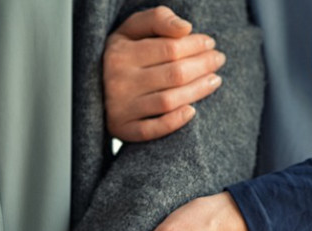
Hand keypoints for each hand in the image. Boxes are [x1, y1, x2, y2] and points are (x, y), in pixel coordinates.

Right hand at [104, 6, 226, 142]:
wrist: (93, 87)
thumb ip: (158, 19)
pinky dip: (174, 122)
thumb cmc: (121, 54)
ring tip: (214, 80)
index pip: (169, 48)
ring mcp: (120, 108)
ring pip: (168, 101)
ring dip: (198, 91)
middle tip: (218, 60)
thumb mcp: (132, 29)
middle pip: (174, 74)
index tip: (210, 44)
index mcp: (119, 53)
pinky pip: (152, 130)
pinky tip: (192, 111)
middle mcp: (118, 81)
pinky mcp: (122, 130)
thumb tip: (185, 28)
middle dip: (203, 65)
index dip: (195, 45)